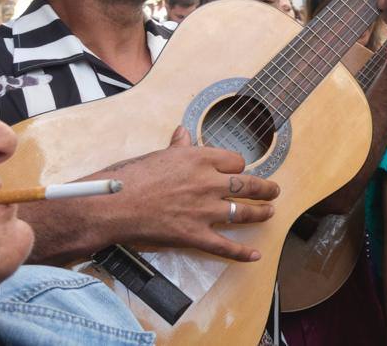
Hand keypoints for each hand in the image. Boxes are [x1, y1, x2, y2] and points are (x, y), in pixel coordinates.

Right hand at [96, 125, 279, 261]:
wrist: (113, 204)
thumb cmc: (131, 177)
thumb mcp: (158, 155)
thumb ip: (178, 146)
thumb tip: (183, 132)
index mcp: (200, 159)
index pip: (235, 161)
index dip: (238, 167)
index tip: (238, 171)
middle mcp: (208, 182)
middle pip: (246, 185)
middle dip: (264, 189)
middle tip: (273, 191)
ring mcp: (203, 210)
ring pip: (241, 211)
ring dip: (259, 213)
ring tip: (269, 212)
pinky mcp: (194, 234)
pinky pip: (224, 245)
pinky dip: (241, 252)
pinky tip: (255, 254)